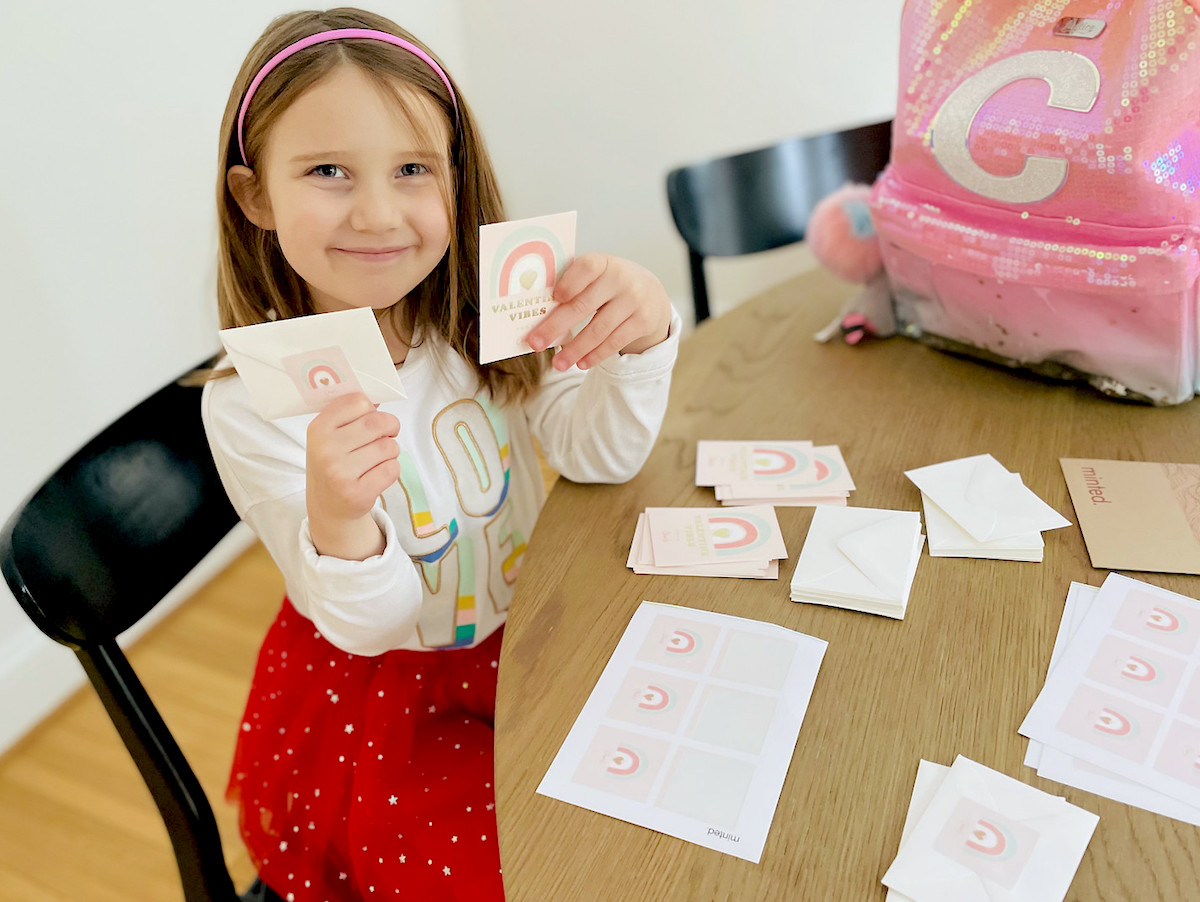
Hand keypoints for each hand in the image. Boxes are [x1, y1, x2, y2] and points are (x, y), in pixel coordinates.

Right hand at [305, 393, 399, 559]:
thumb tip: (378, 397)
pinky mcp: (357, 493)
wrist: (327, 507)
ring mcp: (340, 473)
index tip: (372, 417)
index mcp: (318, 429)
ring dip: (391, 451)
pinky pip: (392, 469)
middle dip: (390, 426)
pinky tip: (378, 474)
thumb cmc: (333, 463)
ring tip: (378, 458)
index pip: (358, 401)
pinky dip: (392, 469)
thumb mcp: (329, 436)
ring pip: (388, 446)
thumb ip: (349, 415)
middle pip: (378, 422)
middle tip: (387, 434)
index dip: (372, 408)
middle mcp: (326, 450)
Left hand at [526, 253, 671, 370]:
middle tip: (535, 343)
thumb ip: (572, 284)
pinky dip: (596, 355)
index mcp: (602, 262)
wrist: (651, 293)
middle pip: (584, 305)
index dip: (569, 282)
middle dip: (556, 327)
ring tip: (558, 364)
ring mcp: (634, 301)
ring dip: (575, 349)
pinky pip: (614, 342)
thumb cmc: (609, 284)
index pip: (586, 268)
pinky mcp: (643, 321)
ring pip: (599, 330)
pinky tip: (581, 363)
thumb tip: (537, 311)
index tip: (553, 298)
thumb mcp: (596, 275)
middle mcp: (620, 279)